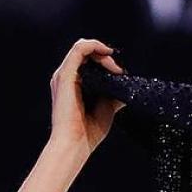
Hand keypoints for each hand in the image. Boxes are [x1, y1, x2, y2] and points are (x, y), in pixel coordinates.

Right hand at [50, 38, 123, 154]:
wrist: (75, 145)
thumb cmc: (88, 132)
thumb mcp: (107, 108)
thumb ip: (114, 95)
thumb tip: (127, 87)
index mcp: (73, 84)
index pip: (88, 60)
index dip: (105, 61)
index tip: (121, 73)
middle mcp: (66, 77)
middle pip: (86, 52)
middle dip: (106, 57)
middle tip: (119, 71)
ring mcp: (64, 75)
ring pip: (83, 47)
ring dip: (102, 53)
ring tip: (115, 67)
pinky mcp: (65, 75)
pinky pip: (79, 49)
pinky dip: (95, 46)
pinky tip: (108, 54)